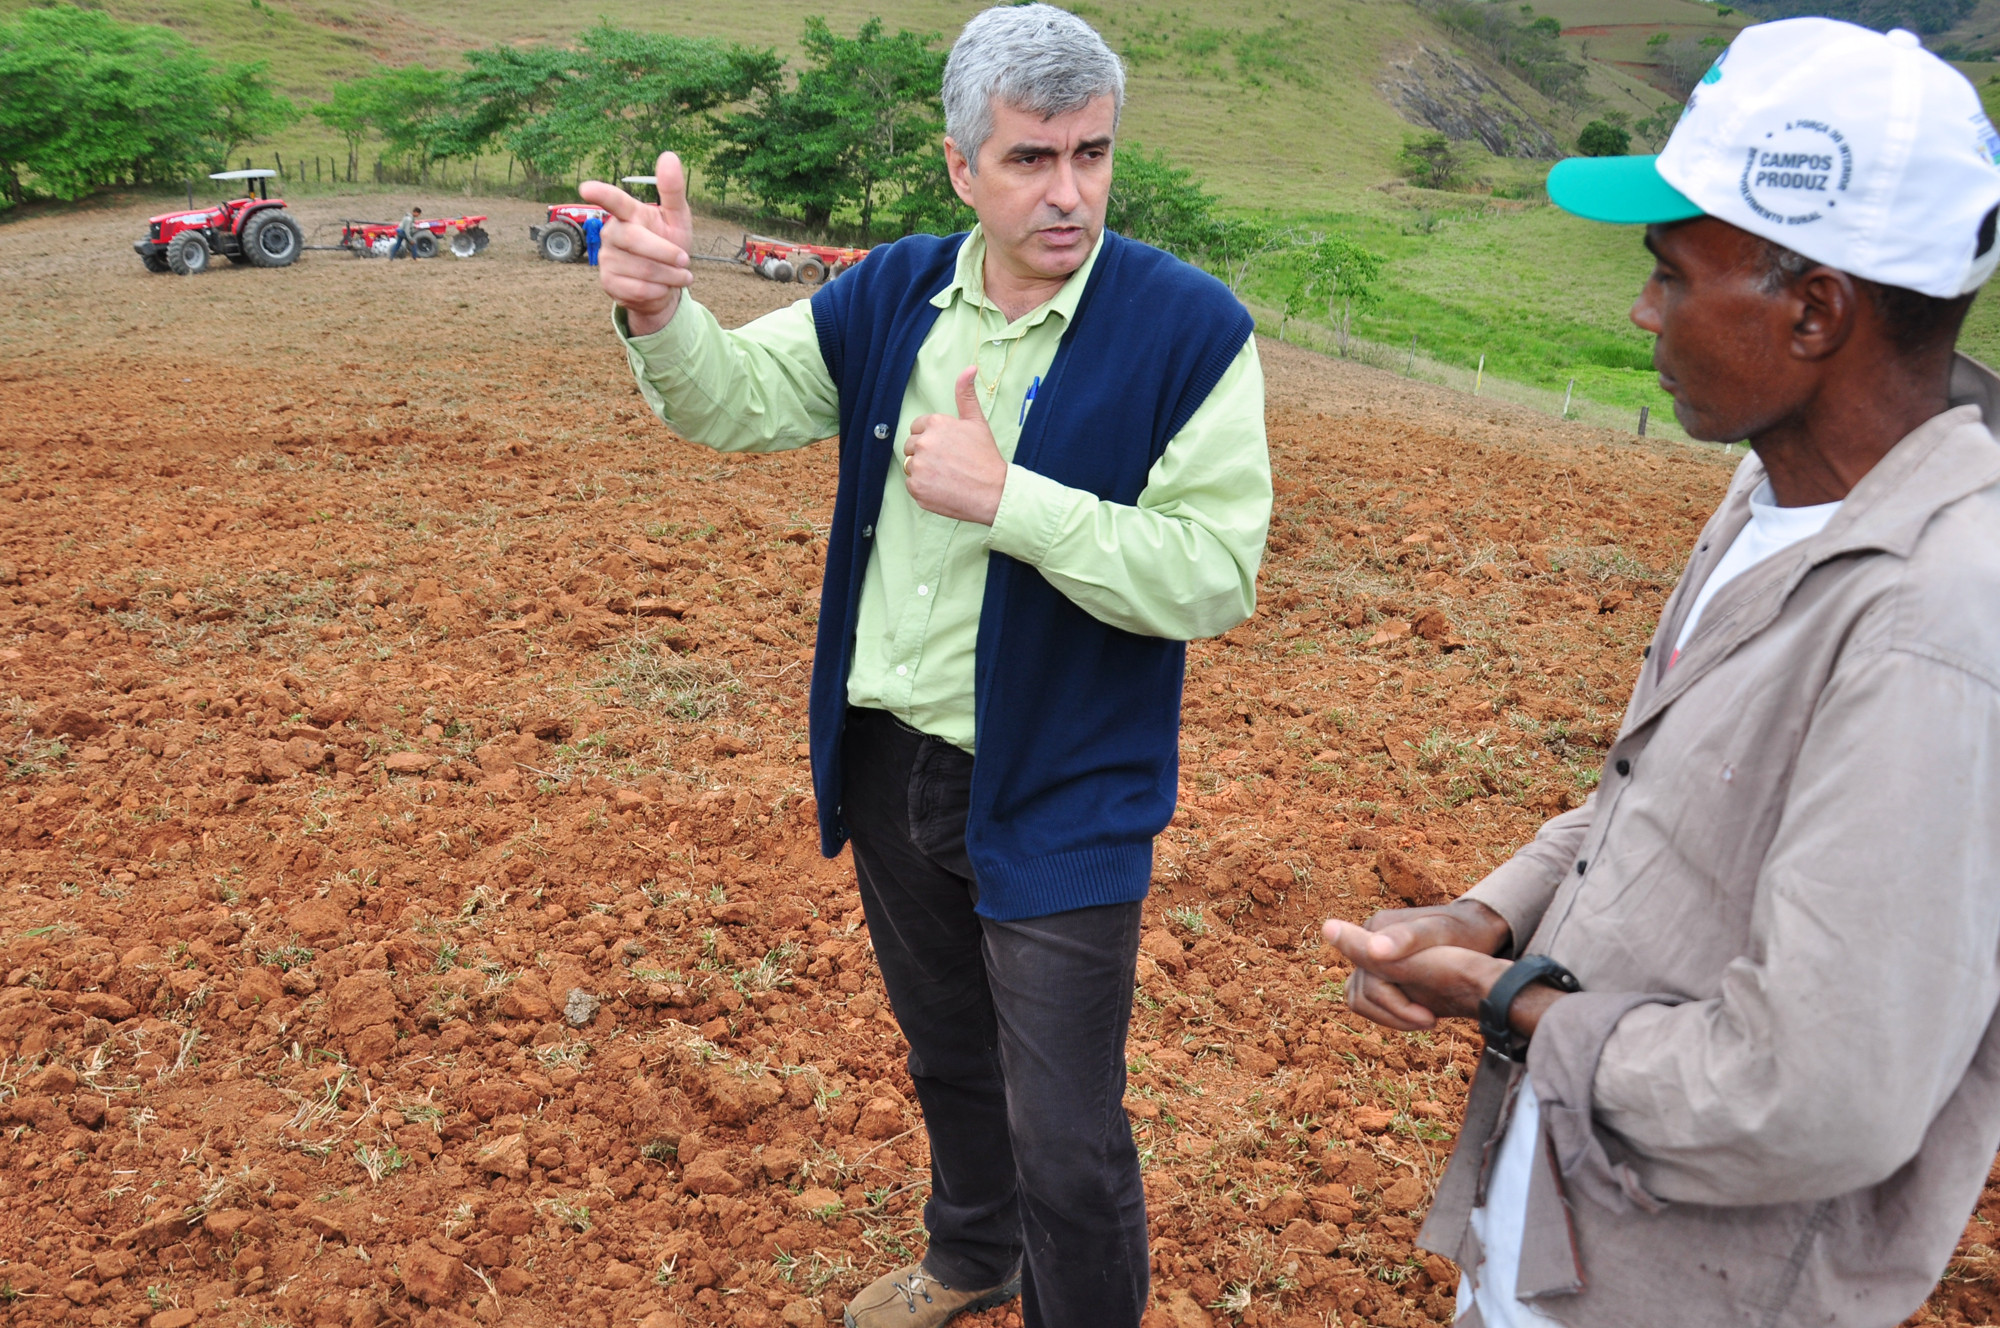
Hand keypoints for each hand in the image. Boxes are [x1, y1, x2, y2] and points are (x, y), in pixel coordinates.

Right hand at [579, 151, 694, 335]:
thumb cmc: (670, 245)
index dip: (601, 194)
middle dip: (666, 252)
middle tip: (686, 260)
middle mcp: (612, 232)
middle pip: (634, 240)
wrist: (665, 286)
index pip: (615, 202)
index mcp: (628, 214)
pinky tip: (663, 287)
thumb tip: (669, 155)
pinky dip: (659, 291)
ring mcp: (607, 258)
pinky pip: (637, 289)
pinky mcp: (609, 282)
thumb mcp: (678, 218)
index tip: (586, 188)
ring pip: (641, 268)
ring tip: (680, 276)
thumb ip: (672, 190)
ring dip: (669, 276)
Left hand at [904, 366, 1008, 524]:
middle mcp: (923, 443)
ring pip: (911, 466)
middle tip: (947, 463)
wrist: (993, 492)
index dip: (931, 438)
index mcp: (935, 424)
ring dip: (923, 471)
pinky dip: (924, 489)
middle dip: (925, 454)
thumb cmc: (985, 457)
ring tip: (946, 476)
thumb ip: (966, 395)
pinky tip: (942, 488)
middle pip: (911, 447)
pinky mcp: (916, 488)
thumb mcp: (976, 422)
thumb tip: (970, 368)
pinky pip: (912, 485)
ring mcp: (918, 466)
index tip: (946, 449)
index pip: (917, 428)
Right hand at [1322, 899, 1510, 1031]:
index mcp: (1375, 929)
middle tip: (1432, 1021)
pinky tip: (1419, 1015)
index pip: (1367, 979)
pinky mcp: (1383, 973)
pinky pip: (1372, 1001)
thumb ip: (1407, 937)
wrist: (1477, 932)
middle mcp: (1368, 943)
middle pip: (1361, 992)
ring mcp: (1374, 959)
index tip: (1430, 1018)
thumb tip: (1372, 951)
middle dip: (1394, 1012)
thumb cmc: (1464, 930)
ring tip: (1427, 1019)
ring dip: (1390, 1016)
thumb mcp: (1441, 932)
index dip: (1394, 1003)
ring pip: (1362, 999)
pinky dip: (1390, 1013)